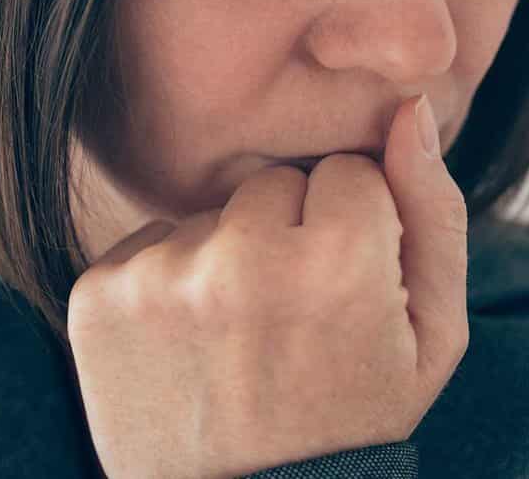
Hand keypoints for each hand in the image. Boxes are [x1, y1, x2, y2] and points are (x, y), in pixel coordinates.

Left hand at [68, 95, 468, 478]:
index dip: (353, 232)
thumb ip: (433, 210)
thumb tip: (411, 106)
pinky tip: (187, 345)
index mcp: (335, 263)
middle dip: (287, 235)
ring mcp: (157, 278)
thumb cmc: (352, 422)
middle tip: (289, 321)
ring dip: (224, 258)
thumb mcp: (431, 336)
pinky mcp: (96, 295)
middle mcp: (237, 260)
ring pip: (208, 214)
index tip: (344, 294)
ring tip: (236, 341)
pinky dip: (168, 282)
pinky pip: (148, 243)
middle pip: (271, 183)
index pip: (347, 170)